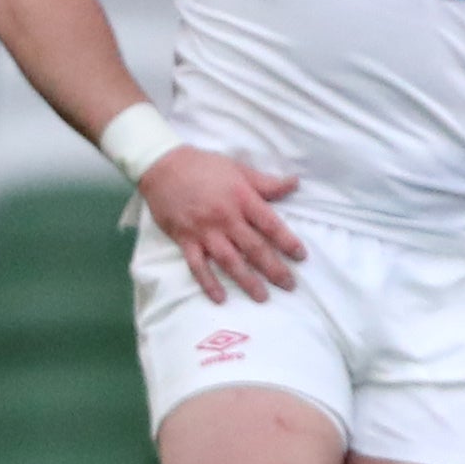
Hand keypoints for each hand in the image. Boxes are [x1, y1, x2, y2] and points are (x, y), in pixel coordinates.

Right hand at [137, 143, 303, 302]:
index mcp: (242, 199)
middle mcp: (225, 218)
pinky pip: (197, 265)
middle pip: (254, 248)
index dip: (287, 242)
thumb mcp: (240, 170)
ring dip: (246, 281)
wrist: (163, 166)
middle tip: (290, 286)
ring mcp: (204, 231)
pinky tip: (220, 298)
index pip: (270, 225)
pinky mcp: (184, 239)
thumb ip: (267, 183)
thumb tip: (295, 183)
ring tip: (262, 297)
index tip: (301, 256)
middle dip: (274, 269)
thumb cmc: (205, 166)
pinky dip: (208, 283)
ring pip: (229, 261)